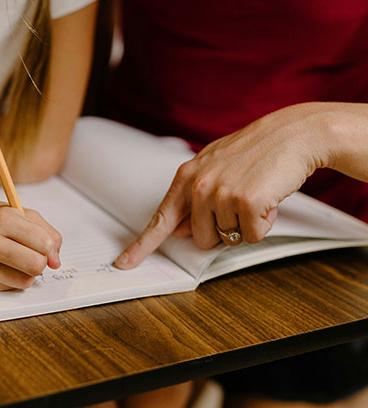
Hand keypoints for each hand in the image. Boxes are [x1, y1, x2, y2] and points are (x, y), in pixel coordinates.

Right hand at [0, 199, 61, 290]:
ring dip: (26, 272)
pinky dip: (11, 279)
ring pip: (25, 281)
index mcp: (1, 219)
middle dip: (40, 262)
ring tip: (15, 259)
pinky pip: (10, 288)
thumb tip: (55, 262)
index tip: (43, 245)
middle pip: (35, 265)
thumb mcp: (19, 212)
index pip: (43, 243)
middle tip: (32, 254)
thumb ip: (45, 232)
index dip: (49, 247)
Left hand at [114, 103, 331, 268]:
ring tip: (255, 194)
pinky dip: (264, 224)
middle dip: (222, 229)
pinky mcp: (246, 202)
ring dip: (245, 224)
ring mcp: (221, 194)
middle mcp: (198, 186)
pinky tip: (268, 199)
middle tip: (238, 201)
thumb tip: (179, 230)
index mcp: (185, 177)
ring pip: (228, 238)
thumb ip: (192, 197)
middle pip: (200, 238)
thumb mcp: (214, 166)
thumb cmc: (255, 150)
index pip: (159, 219)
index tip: (124, 263)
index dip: (141, 246)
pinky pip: (251, 236)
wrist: (293, 134)